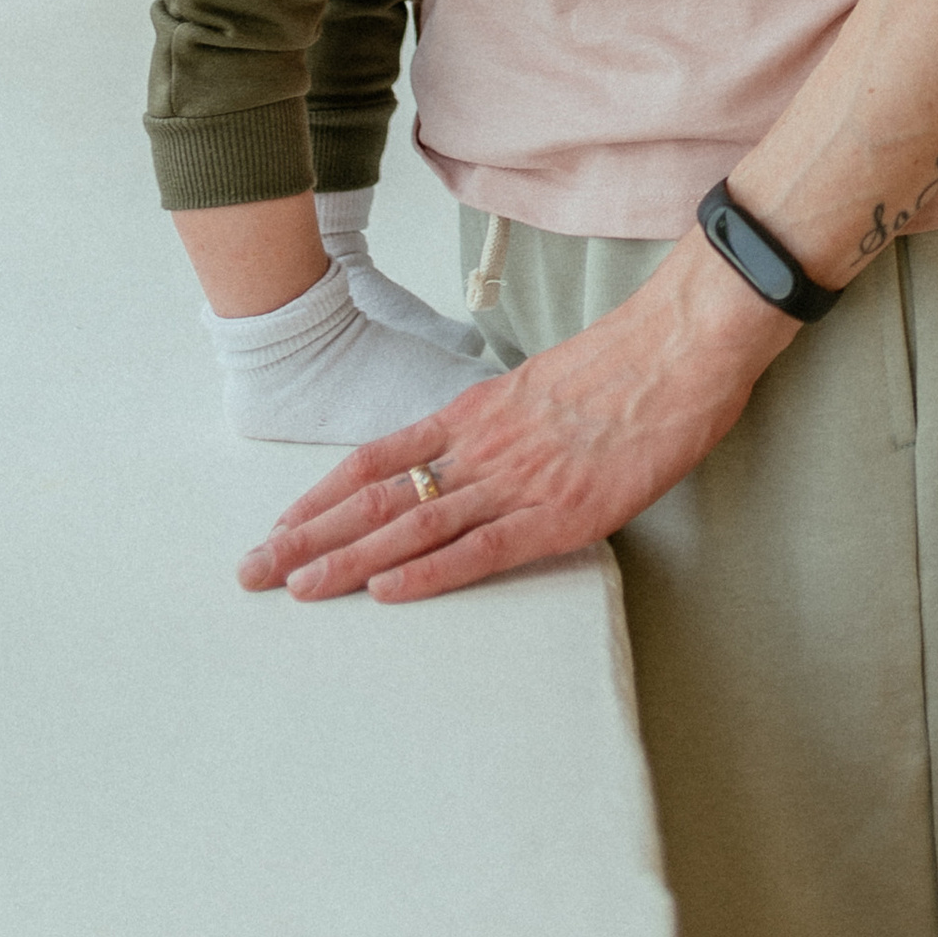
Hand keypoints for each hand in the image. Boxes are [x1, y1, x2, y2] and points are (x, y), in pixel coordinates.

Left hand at [236, 231, 796, 603]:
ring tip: (295, 588)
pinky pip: (482, 549)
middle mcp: (483, 446)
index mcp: (478, 411)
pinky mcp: (561, 512)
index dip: (323, 496)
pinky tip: (386, 591)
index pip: (380, 458)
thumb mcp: (547, 382)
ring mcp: (518, 479)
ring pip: (414, 525)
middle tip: (253, 570)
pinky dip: (430, 573)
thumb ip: (507, 420)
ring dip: (348, 561)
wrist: (685, 344)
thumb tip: (481, 452)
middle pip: (377, 495)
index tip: (281, 524)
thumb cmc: (630, 360)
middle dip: (310, 536)